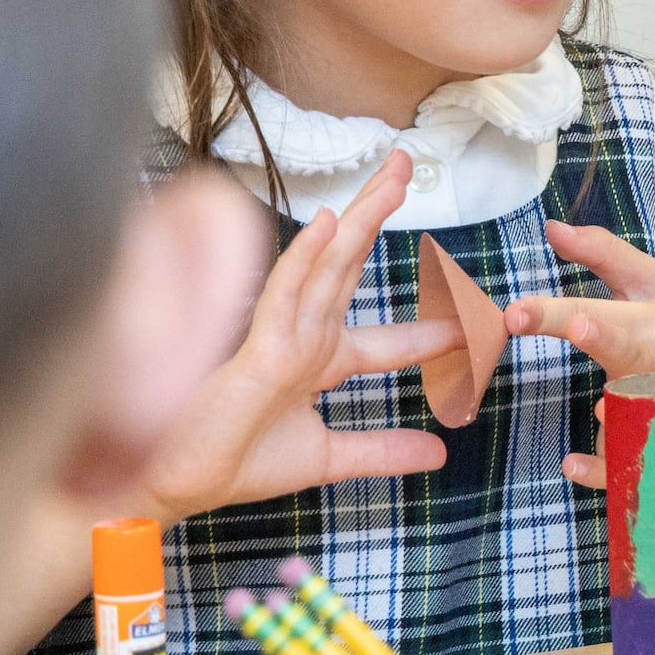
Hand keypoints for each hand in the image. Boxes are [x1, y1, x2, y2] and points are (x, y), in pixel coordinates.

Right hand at [136, 153, 455, 517]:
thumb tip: (438, 456)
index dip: (436, 330)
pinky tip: (329, 224)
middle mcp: (304, 338)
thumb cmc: (236, 462)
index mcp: (321, 361)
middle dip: (379, 217)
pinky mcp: (255, 350)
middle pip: (350, 268)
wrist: (175, 485)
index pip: (390, 340)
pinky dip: (305, 258)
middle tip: (408, 168)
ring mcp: (279, 338)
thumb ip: (380, 452)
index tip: (479, 324)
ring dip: (359, 219)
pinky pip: (283, 296)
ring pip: (326, 267)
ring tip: (391, 176)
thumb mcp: (328, 458)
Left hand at [510, 220, 654, 493]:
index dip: (599, 263)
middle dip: (603, 335)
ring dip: (626, 413)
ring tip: (605, 412)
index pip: (632, 282)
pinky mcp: (651, 451)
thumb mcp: (645, 293)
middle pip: (629, 345)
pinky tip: (572, 465)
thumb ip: (602, 256)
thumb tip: (552, 227)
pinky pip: (625, 464)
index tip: (552, 253)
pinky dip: (601, 468)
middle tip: (577, 325)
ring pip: (641, 409)